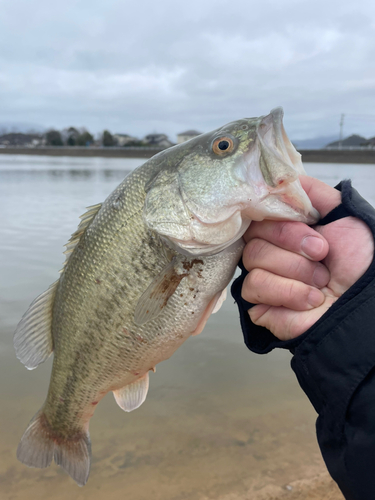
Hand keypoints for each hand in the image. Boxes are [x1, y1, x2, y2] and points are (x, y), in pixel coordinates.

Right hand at [241, 176, 373, 339]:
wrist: (364, 302)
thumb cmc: (359, 261)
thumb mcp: (341, 212)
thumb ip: (310, 191)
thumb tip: (278, 177)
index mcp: (283, 231)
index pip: (259, 214)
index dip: (283, 221)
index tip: (312, 225)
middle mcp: (269, 252)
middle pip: (254, 236)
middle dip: (292, 243)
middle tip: (321, 254)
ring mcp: (262, 278)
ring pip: (253, 259)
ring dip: (296, 270)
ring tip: (320, 282)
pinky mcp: (258, 305)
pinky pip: (255, 286)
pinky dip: (289, 291)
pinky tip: (310, 299)